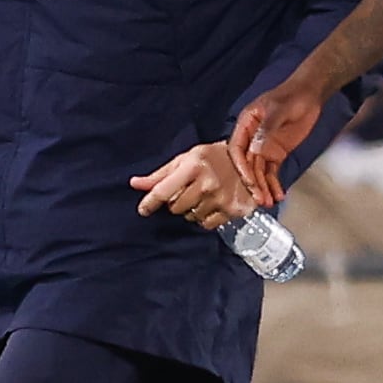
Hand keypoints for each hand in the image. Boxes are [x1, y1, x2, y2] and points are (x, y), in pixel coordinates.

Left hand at [132, 141, 256, 229]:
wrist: (248, 160)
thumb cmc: (212, 158)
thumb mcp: (185, 159)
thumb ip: (160, 175)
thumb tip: (135, 184)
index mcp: (193, 166)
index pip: (163, 191)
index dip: (150, 202)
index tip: (143, 210)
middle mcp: (207, 183)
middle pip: (175, 207)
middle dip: (176, 201)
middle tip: (188, 190)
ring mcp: (220, 198)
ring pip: (189, 217)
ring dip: (191, 209)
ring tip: (202, 195)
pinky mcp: (232, 210)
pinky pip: (205, 224)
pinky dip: (204, 218)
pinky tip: (211, 204)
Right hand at [226, 76, 327, 207]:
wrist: (310, 95)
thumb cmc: (292, 96)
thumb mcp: (279, 110)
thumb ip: (267, 129)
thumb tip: (255, 150)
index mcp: (246, 124)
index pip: (236, 149)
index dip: (240, 166)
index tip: (249, 180)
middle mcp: (252, 138)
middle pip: (247, 164)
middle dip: (253, 182)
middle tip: (259, 198)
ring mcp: (264, 147)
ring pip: (259, 171)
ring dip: (263, 187)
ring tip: (269, 202)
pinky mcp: (277, 153)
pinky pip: (272, 171)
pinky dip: (274, 184)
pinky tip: (278, 195)